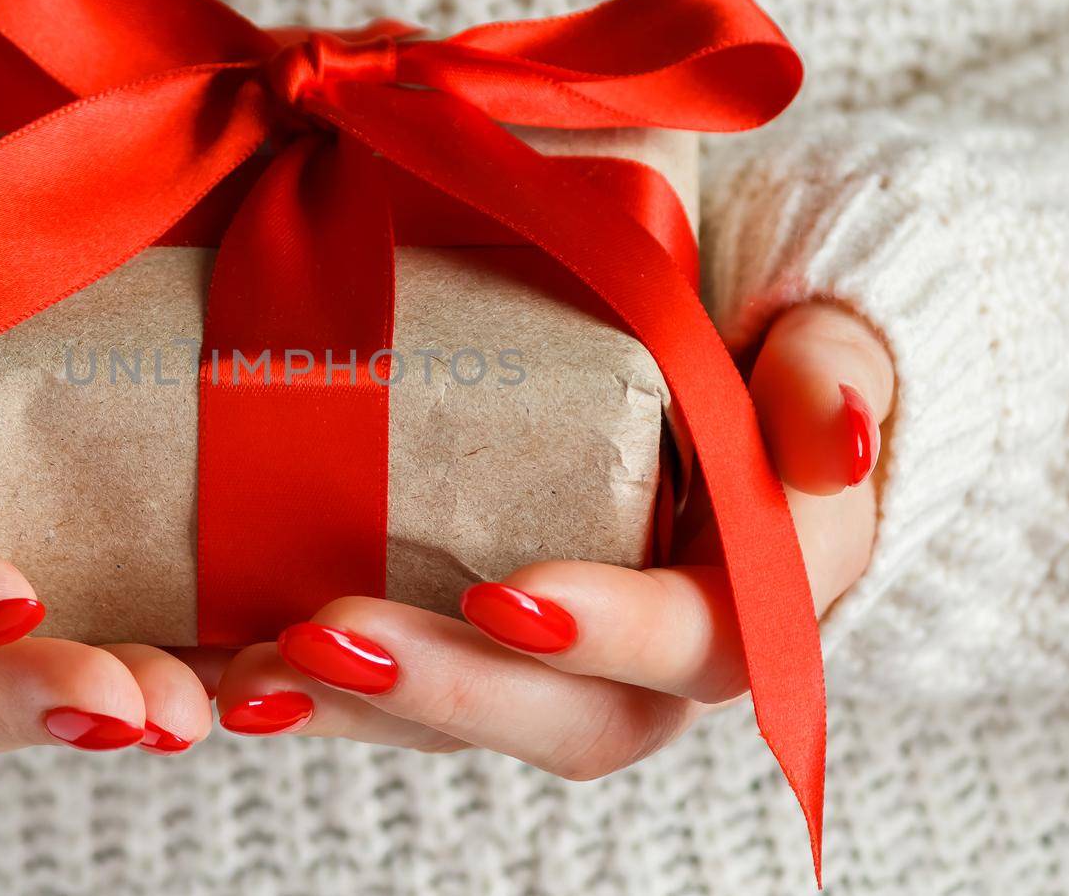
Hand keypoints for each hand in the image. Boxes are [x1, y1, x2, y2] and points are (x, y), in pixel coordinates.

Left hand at [205, 303, 892, 772]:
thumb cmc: (766, 359)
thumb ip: (836, 373)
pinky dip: (324, 692)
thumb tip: (837, 435)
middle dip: (445, 692)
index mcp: (756, 595)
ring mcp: (566, 662)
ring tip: (248, 680)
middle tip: (322, 638)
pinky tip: (231, 675)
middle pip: (568, 720)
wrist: (719, 373)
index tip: (504, 593)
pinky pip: (413, 691)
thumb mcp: (823, 346)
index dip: (607, 632)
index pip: (698, 642)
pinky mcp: (488, 642)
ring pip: (473, 723)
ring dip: (359, 711)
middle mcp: (658, 658)